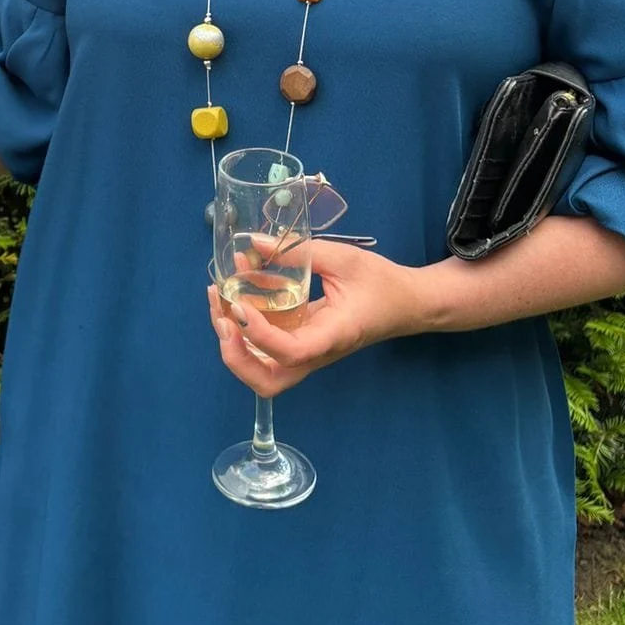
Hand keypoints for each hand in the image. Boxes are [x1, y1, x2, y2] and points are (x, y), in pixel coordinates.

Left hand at [206, 239, 428, 396]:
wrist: (406, 304)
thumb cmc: (380, 282)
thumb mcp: (344, 259)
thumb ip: (299, 251)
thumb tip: (254, 242)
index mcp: (332, 336)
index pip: (292, 352)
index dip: (260, 335)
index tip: (240, 306)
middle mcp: (315, 353)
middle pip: (268, 382)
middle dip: (236, 356)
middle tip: (222, 317)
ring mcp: (306, 353)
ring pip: (262, 371)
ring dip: (233, 345)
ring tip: (218, 302)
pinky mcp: (301, 343)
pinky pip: (266, 349)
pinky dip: (243, 329)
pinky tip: (233, 295)